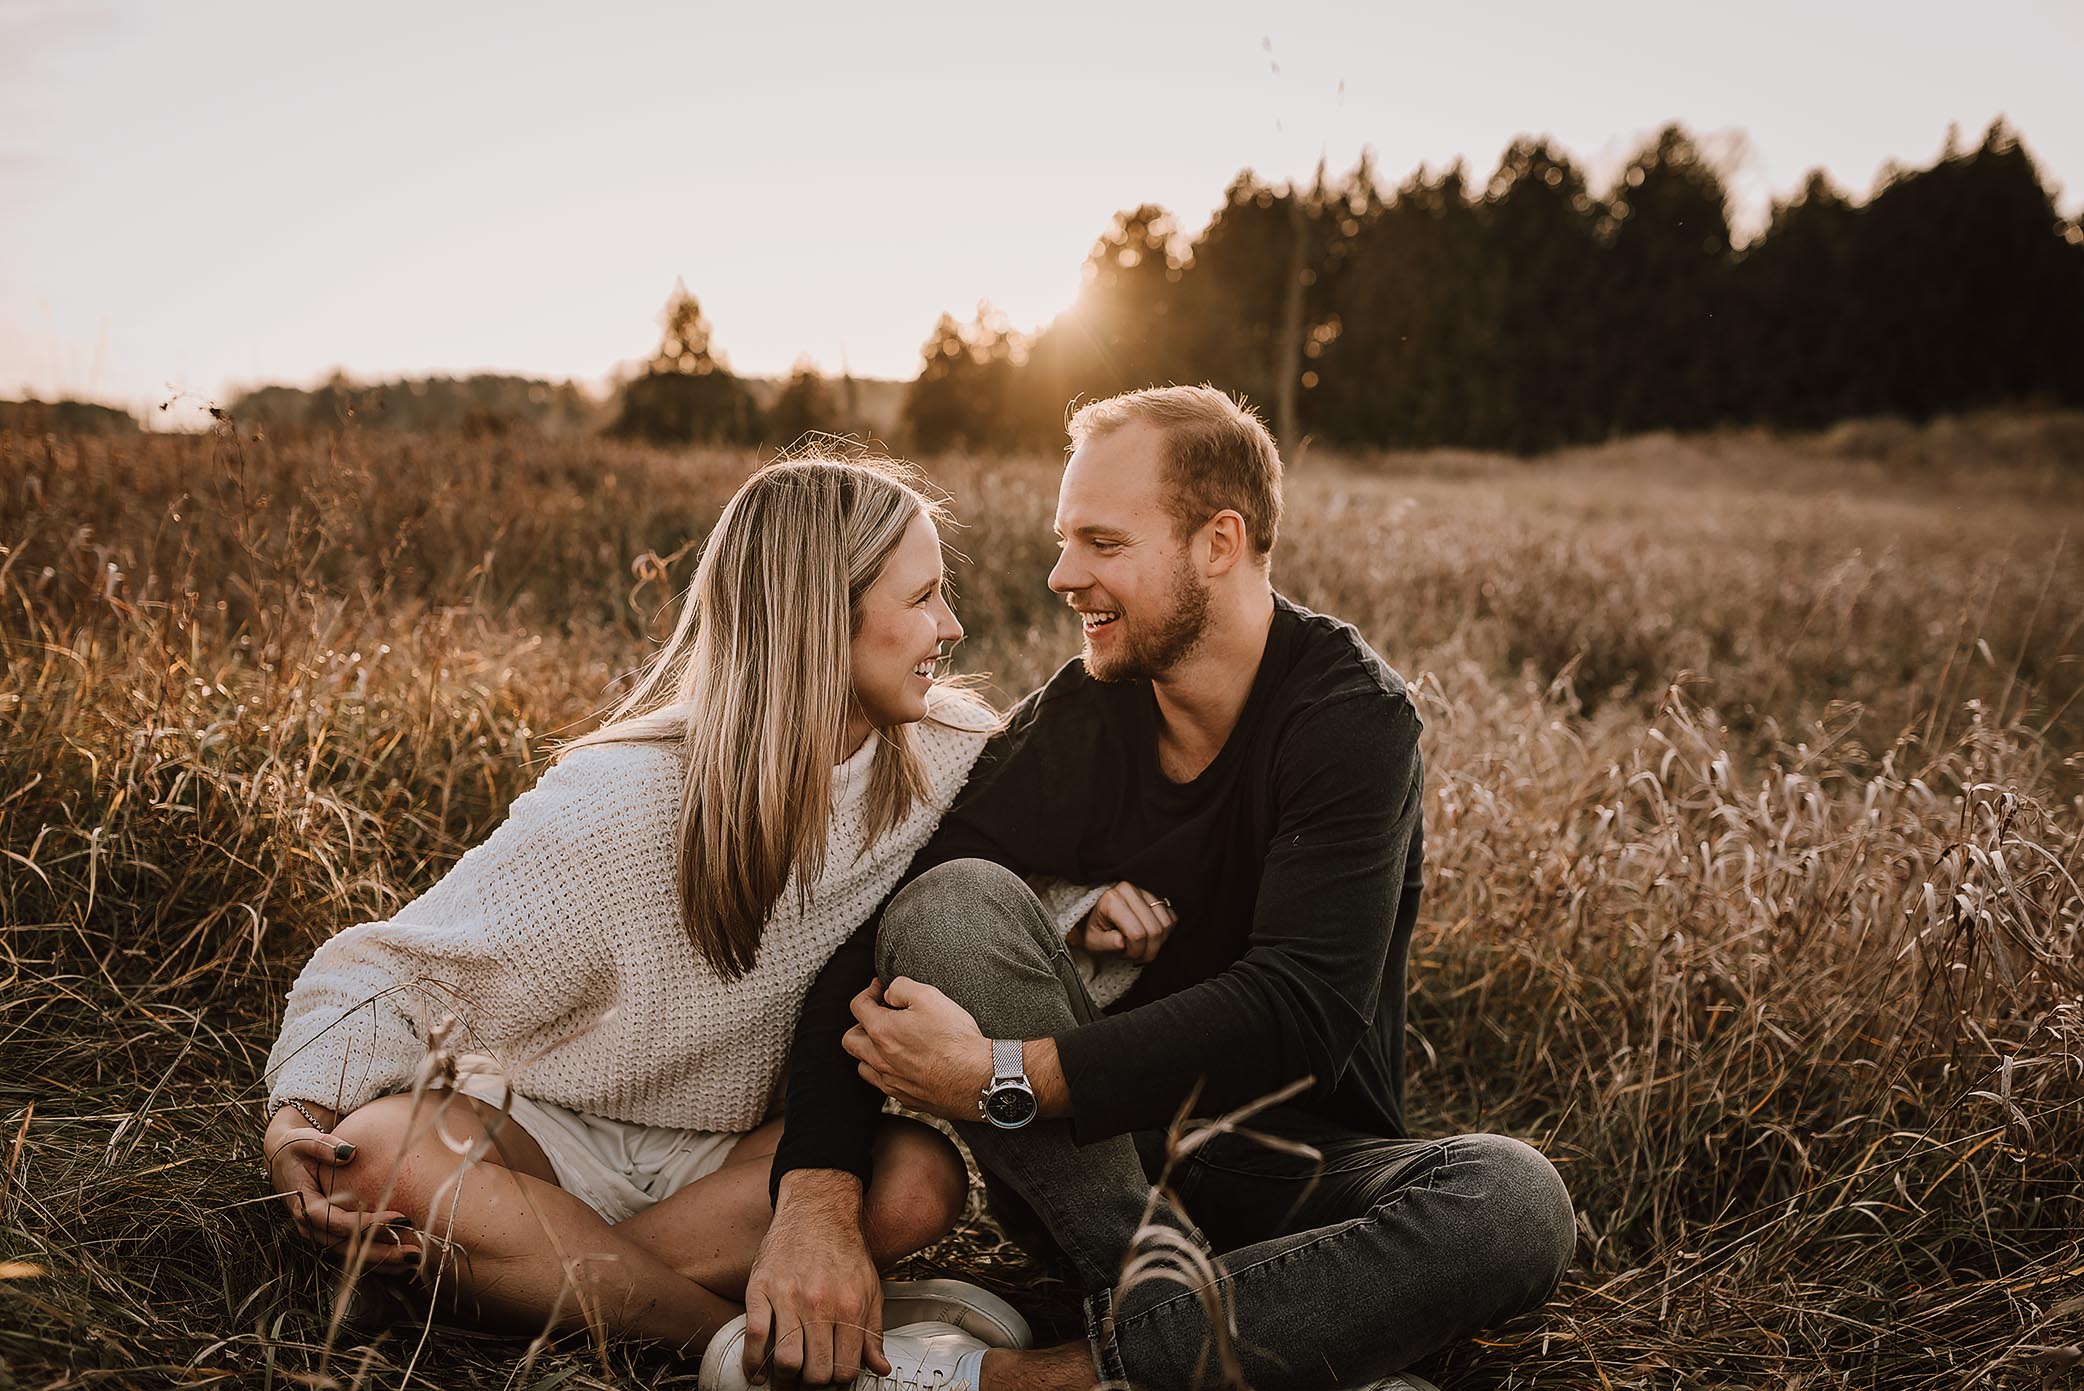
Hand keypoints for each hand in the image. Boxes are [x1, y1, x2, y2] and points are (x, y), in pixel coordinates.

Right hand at [263, 1106, 417, 1269]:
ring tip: (412, 1262)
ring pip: (349, 1256)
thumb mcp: (305, 1142)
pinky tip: (400, 1264)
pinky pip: (351, 1253)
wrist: (283, 1160)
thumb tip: (350, 1153)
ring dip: (381, 1262)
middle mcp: (309, 1226)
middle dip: (380, 1252)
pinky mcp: (327, 1235)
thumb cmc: (296, 1148)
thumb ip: (324, 1146)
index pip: (336, 1221)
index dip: (367, 1223)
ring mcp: (317, 1234)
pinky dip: (374, 1260)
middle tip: (413, 1252)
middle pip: (345, 1247)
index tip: (400, 1218)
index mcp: (303, 1205)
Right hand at [743, 1171, 888, 1387]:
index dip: (838, 1382)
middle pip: (815, 1372)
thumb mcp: (870, 1289)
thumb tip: (879, 1368)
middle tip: (809, 1378)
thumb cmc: (844, 1251)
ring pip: (786, 1361)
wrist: (817, 1210)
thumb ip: (873, 1332)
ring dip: (786, 1379)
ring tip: (788, 1376)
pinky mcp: (761, 1288)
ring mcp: (788, 1297)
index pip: (844, 1369)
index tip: (832, 1378)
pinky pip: (755, 1336)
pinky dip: (754, 1363)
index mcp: (850, 1306)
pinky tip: (759, 1372)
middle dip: (813, 1383)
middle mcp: (820, 1304)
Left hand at [842, 977, 990, 1122]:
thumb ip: (901, 988)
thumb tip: (889, 993)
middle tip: (881, 1017)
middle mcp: (879, 1059)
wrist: (976, 1079)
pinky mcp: (905, 1098)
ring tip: (891, 1042)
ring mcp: (890, 1082)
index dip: (868, 992)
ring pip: (863, 1065)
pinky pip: (883, 1084)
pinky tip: (906, 1064)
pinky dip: (887, 1071)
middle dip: (861, 1023)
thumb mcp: (930, 996)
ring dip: (870, 1051)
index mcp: (881, 1031)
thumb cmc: (955, 1039)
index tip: (880, 990)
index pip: (857, 1006)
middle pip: (851, 1039)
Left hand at [1067, 880, 1176, 963]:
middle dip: (1149, 951)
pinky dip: (1164, 934)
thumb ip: (1106, 943)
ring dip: (1158, 943)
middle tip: (1137, 956)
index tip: (1127, 956)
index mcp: (1112, 899)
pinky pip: (1171, 919)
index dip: (1135, 951)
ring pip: (1166, 924)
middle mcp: (1129, 890)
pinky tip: (1149, 938)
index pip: (1136, 933)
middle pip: (1155, 930)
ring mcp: (1145, 891)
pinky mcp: (1157, 897)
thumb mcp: (1093, 941)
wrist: (1099, 917)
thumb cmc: (1096, 930)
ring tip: (1142, 947)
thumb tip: (1122, 942)